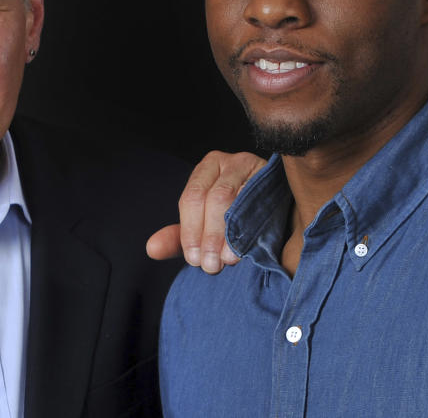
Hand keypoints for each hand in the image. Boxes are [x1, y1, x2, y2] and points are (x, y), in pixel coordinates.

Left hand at [146, 151, 265, 273]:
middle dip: (210, 235)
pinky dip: (251, 229)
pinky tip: (246, 249)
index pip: (192, 197)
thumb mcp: (202, 226)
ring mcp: (256, 168)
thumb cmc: (232, 218)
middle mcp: (230, 162)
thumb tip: (151, 248)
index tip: (193, 259)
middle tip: (210, 265)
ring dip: (229, 235)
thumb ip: (178, 238)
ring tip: (225, 260)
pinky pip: (261, 204)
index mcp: (207, 167)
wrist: (274, 210)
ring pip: (238, 200)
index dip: (190, 230)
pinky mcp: (275, 180)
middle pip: (215, 198)